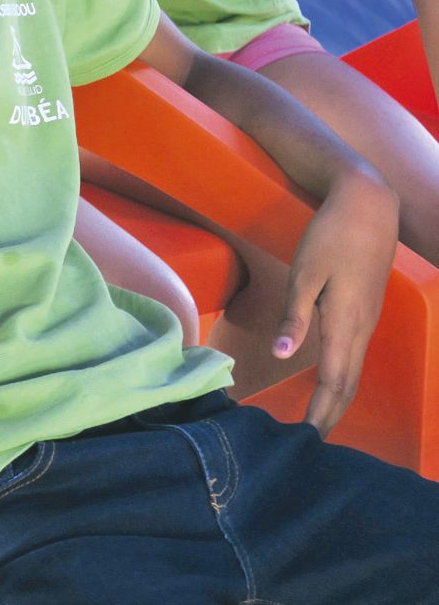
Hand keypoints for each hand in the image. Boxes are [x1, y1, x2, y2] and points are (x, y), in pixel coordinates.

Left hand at [275, 171, 397, 434]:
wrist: (368, 205)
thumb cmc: (331, 236)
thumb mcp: (306, 273)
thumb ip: (295, 316)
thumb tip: (284, 355)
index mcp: (345, 324)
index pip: (334, 384)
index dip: (320, 414)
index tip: (304, 442)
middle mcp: (360, 329)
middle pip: (348, 385)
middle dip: (330, 416)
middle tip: (309, 446)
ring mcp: (366, 320)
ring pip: (353, 371)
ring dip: (336, 400)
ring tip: (317, 423)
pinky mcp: (364, 310)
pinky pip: (354, 356)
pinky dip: (341, 378)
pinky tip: (328, 384)